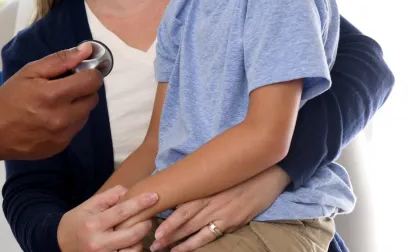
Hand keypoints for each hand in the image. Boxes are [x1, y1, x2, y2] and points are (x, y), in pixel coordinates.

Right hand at [0, 43, 101, 171]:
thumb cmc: (9, 99)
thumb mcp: (29, 72)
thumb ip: (60, 60)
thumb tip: (87, 50)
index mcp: (54, 95)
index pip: (92, 81)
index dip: (89, 73)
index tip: (78, 72)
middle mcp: (63, 117)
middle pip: (92, 98)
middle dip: (83, 89)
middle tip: (64, 87)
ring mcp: (63, 135)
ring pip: (86, 114)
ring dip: (77, 105)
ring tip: (55, 103)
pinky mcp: (61, 146)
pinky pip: (76, 129)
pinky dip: (69, 120)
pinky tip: (51, 118)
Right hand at [58, 186, 157, 251]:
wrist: (61, 244)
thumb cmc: (77, 222)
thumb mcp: (88, 205)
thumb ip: (108, 197)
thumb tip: (128, 191)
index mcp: (93, 224)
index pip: (121, 212)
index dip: (139, 203)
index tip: (153, 196)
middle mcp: (98, 243)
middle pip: (131, 234)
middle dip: (145, 223)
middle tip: (150, 215)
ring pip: (133, 250)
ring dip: (141, 238)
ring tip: (140, 229)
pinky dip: (134, 249)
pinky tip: (133, 241)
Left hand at [149, 166, 290, 250]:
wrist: (267, 174)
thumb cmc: (239, 173)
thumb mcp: (217, 174)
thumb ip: (200, 182)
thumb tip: (180, 186)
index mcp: (204, 187)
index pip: (180, 204)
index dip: (166, 216)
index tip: (149, 221)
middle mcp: (210, 201)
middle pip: (183, 219)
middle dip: (166, 232)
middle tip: (151, 242)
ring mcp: (222, 213)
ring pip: (194, 230)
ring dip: (177, 241)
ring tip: (162, 248)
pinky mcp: (232, 222)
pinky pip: (211, 235)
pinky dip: (196, 244)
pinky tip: (183, 250)